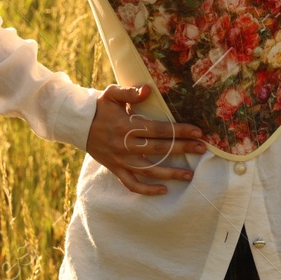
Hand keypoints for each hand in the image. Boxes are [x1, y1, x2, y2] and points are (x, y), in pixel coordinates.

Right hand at [85, 83, 206, 194]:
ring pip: (149, 170)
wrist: (78, 124)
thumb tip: (148, 89)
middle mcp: (126, 145)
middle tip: (202, 149)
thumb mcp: (112, 94)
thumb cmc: (99, 107)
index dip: (180, 131)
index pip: (159, 130)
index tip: (197, 132)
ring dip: (171, 173)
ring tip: (190, 175)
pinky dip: (147, 190)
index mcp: (128, 126)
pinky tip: (163, 190)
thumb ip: (130, 92)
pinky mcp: (115, 169)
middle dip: (183, 149)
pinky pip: (132, 184)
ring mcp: (121, 160)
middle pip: (160, 149)